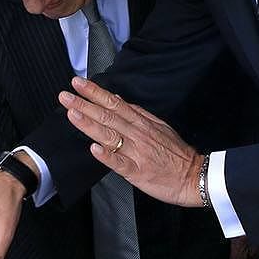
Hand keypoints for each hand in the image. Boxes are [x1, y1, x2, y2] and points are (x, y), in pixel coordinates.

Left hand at [58, 77, 204, 206]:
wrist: (194, 175)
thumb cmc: (176, 153)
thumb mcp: (159, 126)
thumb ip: (137, 113)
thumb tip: (118, 100)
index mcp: (141, 122)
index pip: (114, 103)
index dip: (95, 93)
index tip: (78, 83)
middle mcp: (137, 134)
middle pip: (107, 116)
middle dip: (84, 105)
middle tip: (65, 96)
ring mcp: (137, 152)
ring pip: (110, 135)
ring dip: (90, 124)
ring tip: (73, 114)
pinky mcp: (138, 171)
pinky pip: (120, 163)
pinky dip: (107, 155)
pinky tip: (94, 149)